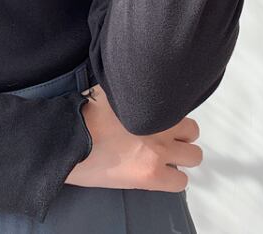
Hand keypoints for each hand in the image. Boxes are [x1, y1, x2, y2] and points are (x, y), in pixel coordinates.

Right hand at [66, 83, 202, 190]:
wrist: (69, 143)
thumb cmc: (83, 115)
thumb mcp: (107, 89)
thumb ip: (126, 88)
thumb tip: (130, 81)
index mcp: (151, 103)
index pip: (181, 108)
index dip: (171, 116)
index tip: (161, 121)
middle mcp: (161, 126)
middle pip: (192, 132)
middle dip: (181, 136)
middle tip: (164, 141)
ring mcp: (158, 152)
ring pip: (193, 156)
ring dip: (180, 157)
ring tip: (162, 159)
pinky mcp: (151, 176)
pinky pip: (180, 182)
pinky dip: (172, 179)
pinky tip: (158, 176)